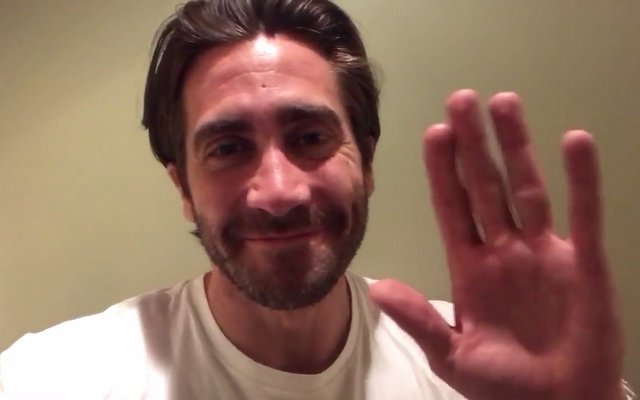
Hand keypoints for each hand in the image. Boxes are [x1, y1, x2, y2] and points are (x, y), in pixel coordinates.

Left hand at [370, 90, 623, 399]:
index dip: (443, 171)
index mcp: (469, 268)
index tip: (433, 133)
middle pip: (485, 186)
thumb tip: (378, 287)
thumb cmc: (503, 386)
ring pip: (527, 189)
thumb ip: (419, 318)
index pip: (452, 208)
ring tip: (504, 104)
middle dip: (473, 144)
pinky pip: (583, 214)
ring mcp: (543, 253)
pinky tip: (574, 142)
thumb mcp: (452, 355)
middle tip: (461, 101)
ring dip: (516, 147)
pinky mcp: (582, 263)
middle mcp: (503, 251)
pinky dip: (581, 179)